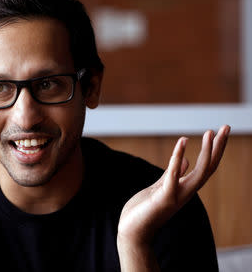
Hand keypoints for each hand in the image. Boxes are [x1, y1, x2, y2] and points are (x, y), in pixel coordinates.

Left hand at [117, 125, 229, 246]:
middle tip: (226, 126)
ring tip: (210, 132)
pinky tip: (182, 142)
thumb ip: (174, 174)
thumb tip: (186, 160)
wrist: (133, 232)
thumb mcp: (161, 187)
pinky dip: (178, 158)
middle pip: (209, 167)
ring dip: (207, 152)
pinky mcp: (163, 197)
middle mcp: (186, 192)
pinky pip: (173, 175)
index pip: (205, 167)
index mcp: (185, 188)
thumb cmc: (145, 210)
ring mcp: (177, 195)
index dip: (214, 150)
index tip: (218, 131)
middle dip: (218, 147)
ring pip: (200, 172)